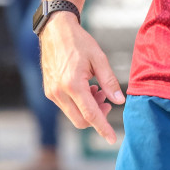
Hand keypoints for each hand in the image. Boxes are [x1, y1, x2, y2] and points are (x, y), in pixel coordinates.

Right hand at [40, 12, 123, 143]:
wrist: (55, 30)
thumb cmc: (78, 42)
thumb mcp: (99, 58)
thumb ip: (109, 81)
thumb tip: (120, 101)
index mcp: (72, 84)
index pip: (90, 115)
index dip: (103, 128)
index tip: (112, 139)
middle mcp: (59, 92)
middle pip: (80, 121)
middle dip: (97, 117)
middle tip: (106, 99)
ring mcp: (51, 93)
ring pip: (73, 115)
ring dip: (87, 109)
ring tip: (96, 90)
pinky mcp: (49, 91)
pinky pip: (66, 107)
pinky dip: (78, 104)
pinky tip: (86, 88)